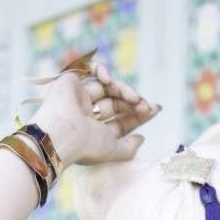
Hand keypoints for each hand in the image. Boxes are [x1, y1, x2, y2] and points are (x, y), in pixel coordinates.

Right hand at [27, 58, 161, 168]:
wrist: (63, 132)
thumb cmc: (87, 145)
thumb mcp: (114, 150)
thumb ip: (129, 147)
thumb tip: (142, 138)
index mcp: (96, 132)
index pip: (122, 120)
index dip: (139, 115)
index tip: (156, 109)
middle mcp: (88, 114)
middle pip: (118, 103)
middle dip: (135, 103)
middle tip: (148, 106)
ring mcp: (80, 98)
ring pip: (109, 87)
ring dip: (125, 90)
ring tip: (135, 99)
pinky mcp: (72, 81)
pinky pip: (92, 69)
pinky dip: (103, 71)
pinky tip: (109, 80)